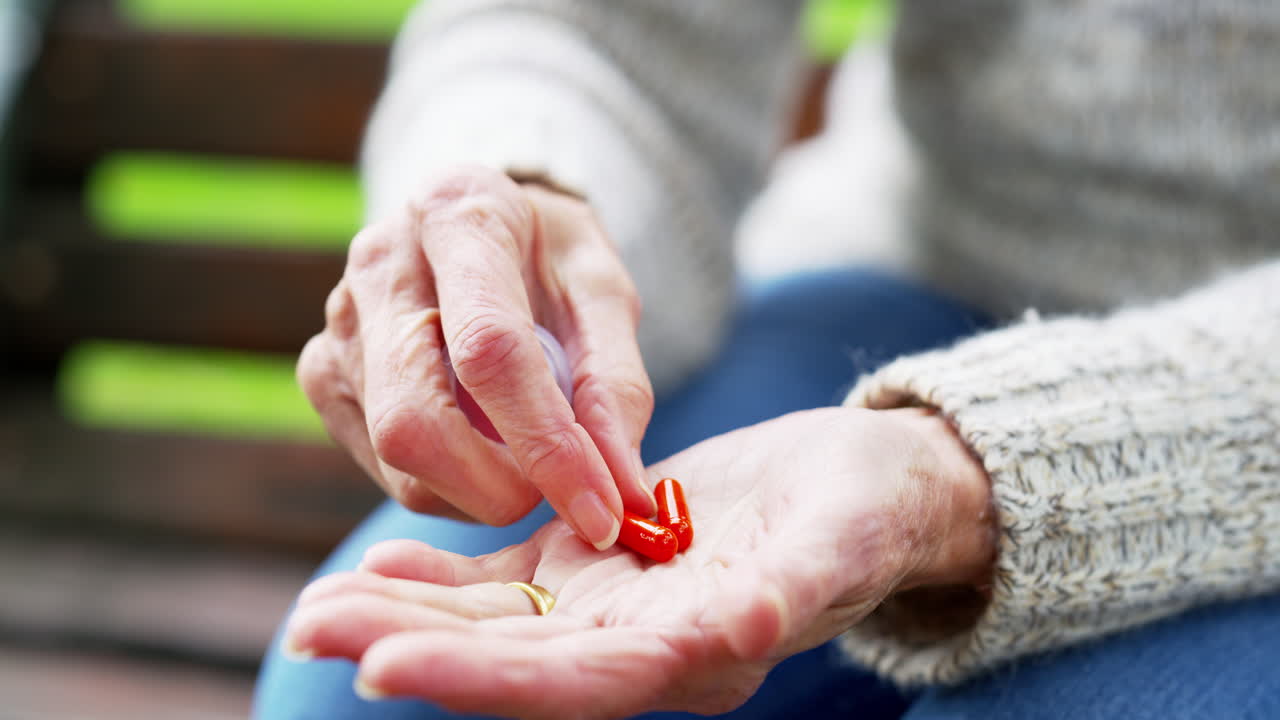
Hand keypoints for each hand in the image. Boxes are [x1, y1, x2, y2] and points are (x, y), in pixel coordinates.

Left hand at [285, 407, 994, 718]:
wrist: (864, 489)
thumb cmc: (865, 515)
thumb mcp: (837, 543)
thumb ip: (786, 593)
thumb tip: (735, 632)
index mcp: (697, 656)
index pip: (573, 683)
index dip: (481, 682)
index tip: (386, 666)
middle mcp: (640, 649)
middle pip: (511, 663)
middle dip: (412, 651)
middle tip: (314, 627)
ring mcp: (611, 612)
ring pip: (495, 628)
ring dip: (407, 618)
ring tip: (319, 606)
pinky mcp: (598, 567)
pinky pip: (511, 584)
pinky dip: (446, 580)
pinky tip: (383, 560)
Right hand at [297, 166, 655, 548]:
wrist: (477, 225)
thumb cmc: (547, 256)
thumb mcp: (603, 291)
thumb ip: (616, 385)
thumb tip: (622, 490)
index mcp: (456, 216)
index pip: (489, 350)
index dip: (546, 443)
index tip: (602, 511)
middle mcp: (379, 266)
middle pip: (415, 421)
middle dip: (499, 489)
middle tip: (563, 496)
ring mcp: (338, 324)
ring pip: (397, 458)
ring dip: (479, 491)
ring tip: (528, 454)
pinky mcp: (322, 374)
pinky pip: (383, 467)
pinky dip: (449, 485)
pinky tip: (484, 448)